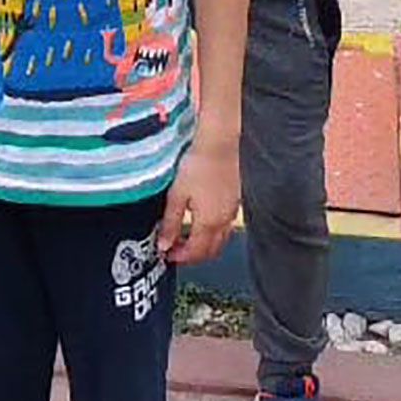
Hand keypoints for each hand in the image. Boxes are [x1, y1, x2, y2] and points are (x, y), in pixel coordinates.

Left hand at [158, 136, 239, 266]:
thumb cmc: (199, 164)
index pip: (195, 252)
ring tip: (187, 235)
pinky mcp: (236, 202)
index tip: (167, 254)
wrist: (221, 143)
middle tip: (176, 249)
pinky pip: (226, 227)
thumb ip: (170, 222)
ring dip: (204, 245)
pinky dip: (213, 232)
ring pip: (220, 241)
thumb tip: (164, 244)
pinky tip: (203, 220)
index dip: (180, 257)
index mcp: (208, 223)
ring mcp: (232, 212)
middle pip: (210, 252)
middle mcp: (224, 222)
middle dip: (192, 256)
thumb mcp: (177, 194)